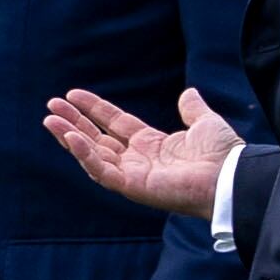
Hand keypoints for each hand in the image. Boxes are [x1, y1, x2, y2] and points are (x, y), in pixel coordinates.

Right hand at [43, 87, 240, 217]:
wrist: (230, 176)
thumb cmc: (222, 155)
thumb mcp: (205, 122)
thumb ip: (193, 109)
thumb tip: (188, 92)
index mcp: (152, 145)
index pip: (115, 124)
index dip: (94, 109)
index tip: (73, 94)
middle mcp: (138, 161)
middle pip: (97, 139)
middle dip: (73, 122)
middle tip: (51, 105)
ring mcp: (133, 175)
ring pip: (92, 155)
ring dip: (70, 137)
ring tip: (49, 119)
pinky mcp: (132, 187)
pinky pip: (101, 171)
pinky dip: (84, 155)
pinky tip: (70, 137)